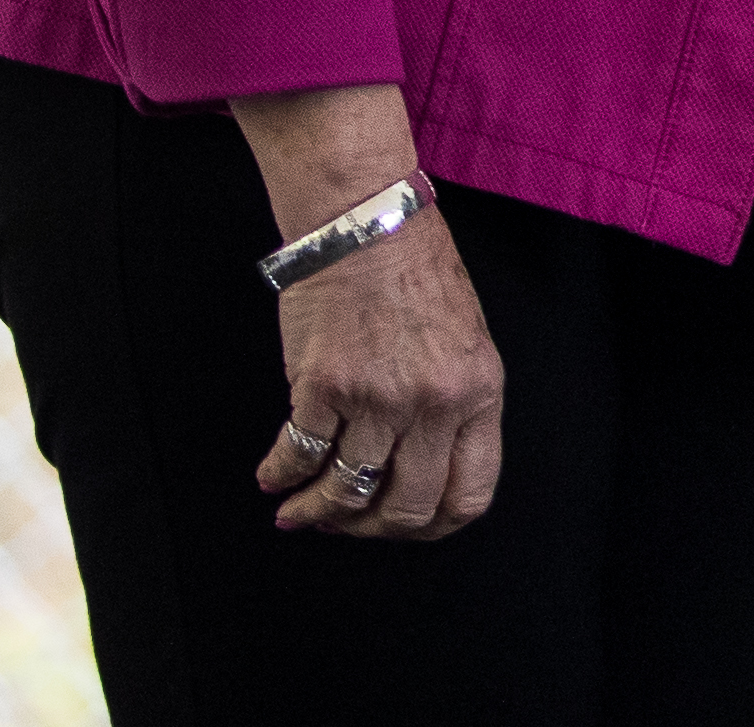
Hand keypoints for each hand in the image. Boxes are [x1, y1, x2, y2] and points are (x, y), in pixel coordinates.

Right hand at [236, 84, 503, 539]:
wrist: (368, 223)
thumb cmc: (416, 276)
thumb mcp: (464, 343)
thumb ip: (453, 406)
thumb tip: (417, 468)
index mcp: (481, 393)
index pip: (471, 493)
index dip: (431, 525)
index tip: (400, 527)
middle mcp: (437, 403)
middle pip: (409, 506)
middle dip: (371, 530)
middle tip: (343, 525)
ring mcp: (380, 398)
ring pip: (348, 491)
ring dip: (316, 512)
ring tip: (296, 512)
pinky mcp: (325, 386)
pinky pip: (300, 455)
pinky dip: (281, 475)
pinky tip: (272, 476)